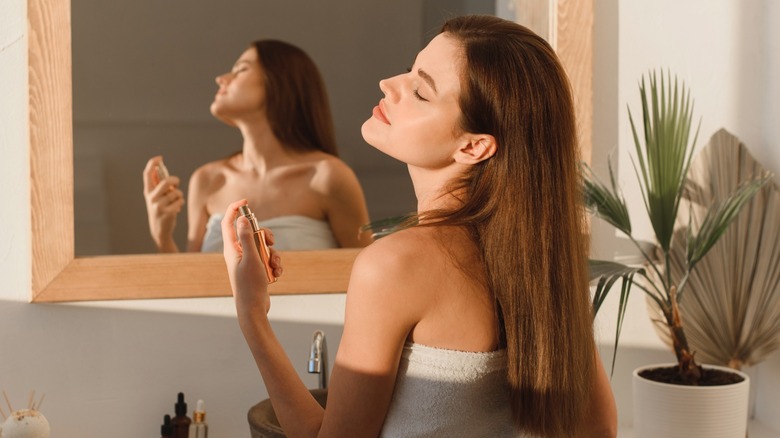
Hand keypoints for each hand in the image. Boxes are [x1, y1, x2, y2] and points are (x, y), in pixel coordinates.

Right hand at [143, 156, 183, 250]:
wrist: (159, 230)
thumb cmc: (160, 209)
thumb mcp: (156, 197)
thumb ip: (158, 184)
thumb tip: (160, 167)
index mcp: (148, 191)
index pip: (147, 174)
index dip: (152, 163)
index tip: (159, 157)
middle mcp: (151, 197)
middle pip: (166, 181)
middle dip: (175, 180)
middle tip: (176, 183)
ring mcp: (158, 206)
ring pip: (176, 193)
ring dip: (179, 195)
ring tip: (176, 201)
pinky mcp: (167, 213)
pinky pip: (180, 201)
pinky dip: (181, 203)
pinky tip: (177, 208)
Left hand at [222, 200, 283, 315]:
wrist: (254, 309)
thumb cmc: (249, 286)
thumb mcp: (251, 259)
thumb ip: (247, 238)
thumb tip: (242, 218)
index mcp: (231, 249)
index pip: (229, 223)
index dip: (234, 210)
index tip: (245, 202)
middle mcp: (238, 253)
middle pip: (252, 233)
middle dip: (265, 236)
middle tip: (270, 242)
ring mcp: (248, 262)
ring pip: (263, 247)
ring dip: (274, 254)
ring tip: (275, 266)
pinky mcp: (256, 270)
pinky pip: (268, 260)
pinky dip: (274, 265)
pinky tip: (276, 274)